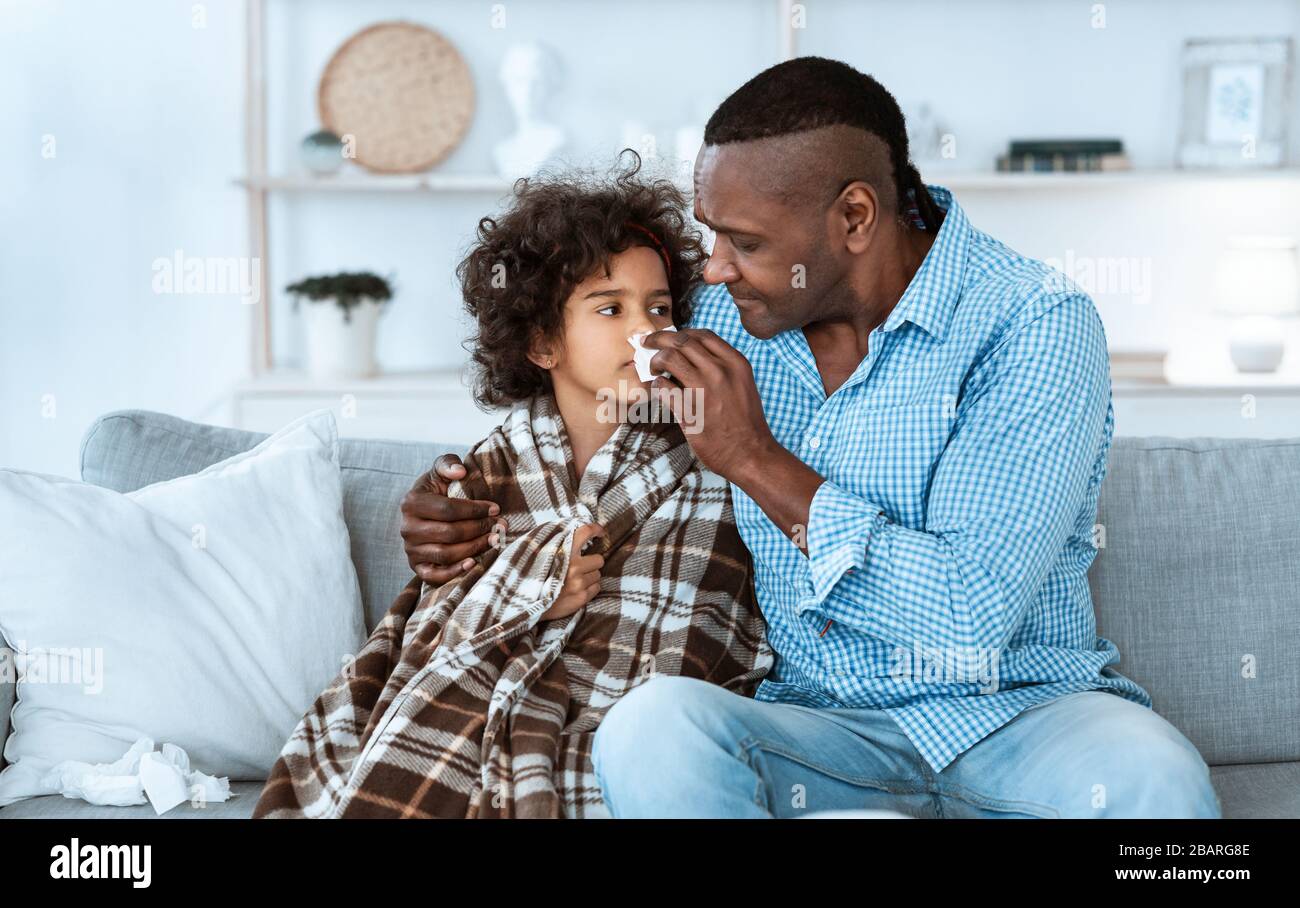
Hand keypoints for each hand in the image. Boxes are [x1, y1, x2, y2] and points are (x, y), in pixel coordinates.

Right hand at [400, 454, 504, 584]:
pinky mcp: (416, 567)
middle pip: (449, 533)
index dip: (475, 510)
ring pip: (446, 554)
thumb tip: (460, 471)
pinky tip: (474, 562)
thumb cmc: (436, 491)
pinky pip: (435, 575)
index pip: (448, 509)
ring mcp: (410, 549)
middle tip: (501, 525)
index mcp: (411, 502)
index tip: (495, 509)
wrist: (423, 513)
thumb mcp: (439, 472)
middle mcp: (407, 528)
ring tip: (494, 539)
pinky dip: (455, 571)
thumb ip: (448, 463)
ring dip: (474, 548)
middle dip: (479, 528)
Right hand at [539, 524, 604, 620]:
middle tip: (580, 567)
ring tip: (573, 581)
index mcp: (562, 551)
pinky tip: (575, 590)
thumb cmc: (531, 576)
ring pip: (597, 575)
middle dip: (591, 563)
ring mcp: (579, 583)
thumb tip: (562, 533)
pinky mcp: (581, 597)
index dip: (596, 529)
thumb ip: (552, 542)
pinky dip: (588, 589)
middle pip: (599, 559)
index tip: (600, 532)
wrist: (525, 604)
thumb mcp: (537, 553)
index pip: (585, 532)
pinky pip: (596, 588)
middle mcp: (573, 566)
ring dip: (588, 577)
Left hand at [643, 327, 777, 479]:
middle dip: (659, 339)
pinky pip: (663, 387)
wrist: (751, 453)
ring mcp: (704, 389)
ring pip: (668, 358)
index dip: (681, 332)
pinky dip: (656, 385)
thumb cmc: (746, 422)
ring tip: (653, 369)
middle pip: (681, 341)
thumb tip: (693, 357)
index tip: (670, 337)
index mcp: (735, 363)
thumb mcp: (742, 384)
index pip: (702, 335)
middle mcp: (720, 371)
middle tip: (647, 343)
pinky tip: (657, 389)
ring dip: (655, 361)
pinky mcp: (689, 410)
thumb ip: (722, 367)